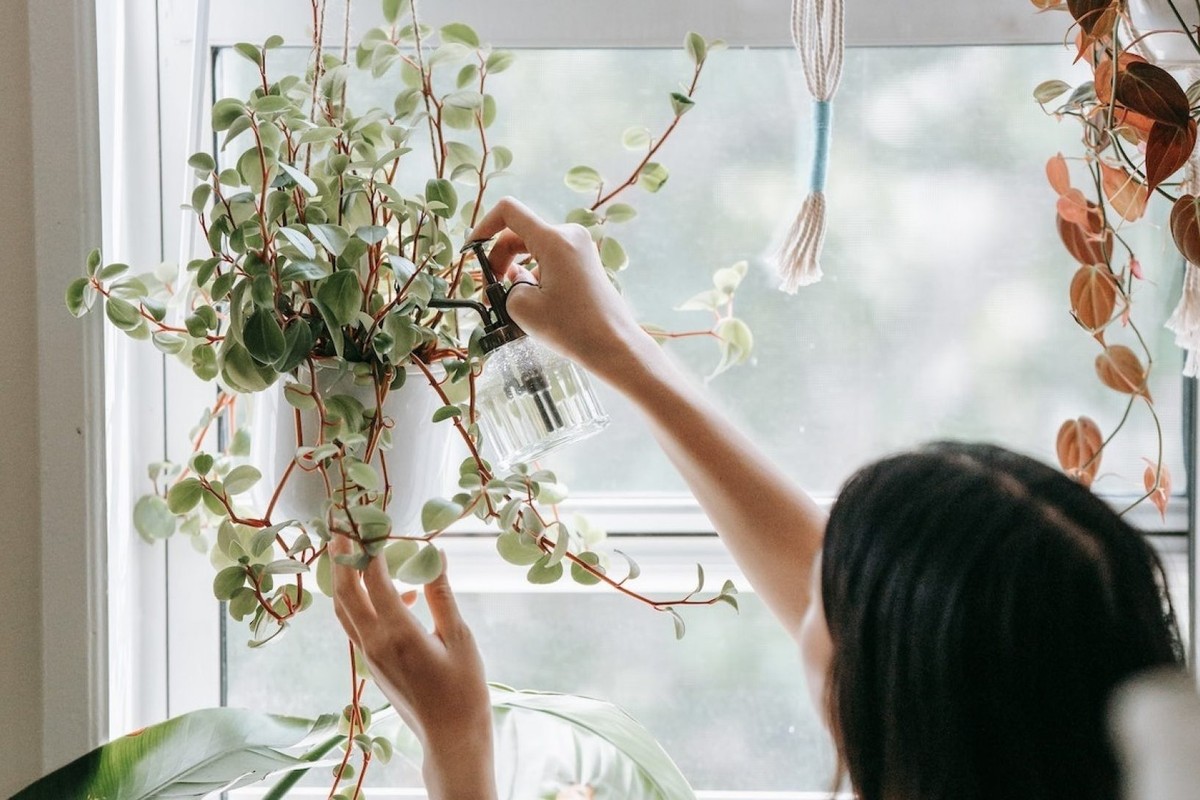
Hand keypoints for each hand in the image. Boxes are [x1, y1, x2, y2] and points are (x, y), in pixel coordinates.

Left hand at [330, 536, 496, 799]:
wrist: (450, 735)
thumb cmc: (463, 688)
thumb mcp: (459, 636)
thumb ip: (441, 594)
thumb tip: (434, 554)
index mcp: (398, 631)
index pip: (374, 577)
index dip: (371, 546)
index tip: (372, 520)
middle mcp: (374, 641)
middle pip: (345, 592)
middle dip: (341, 558)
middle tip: (341, 528)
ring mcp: (369, 655)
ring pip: (344, 609)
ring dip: (343, 579)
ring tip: (350, 552)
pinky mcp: (372, 664)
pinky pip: (356, 625)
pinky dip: (361, 602)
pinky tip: (396, 595)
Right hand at [470, 197, 656, 385]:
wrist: (614, 345)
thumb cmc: (573, 328)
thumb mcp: (523, 307)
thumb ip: (507, 286)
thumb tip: (514, 278)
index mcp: (554, 239)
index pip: (509, 211)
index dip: (484, 227)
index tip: (472, 251)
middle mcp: (569, 235)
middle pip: (519, 234)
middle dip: (499, 259)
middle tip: (491, 291)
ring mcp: (580, 248)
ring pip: (534, 248)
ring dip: (516, 270)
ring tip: (511, 302)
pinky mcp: (586, 263)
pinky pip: (550, 259)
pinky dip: (535, 275)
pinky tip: (533, 302)